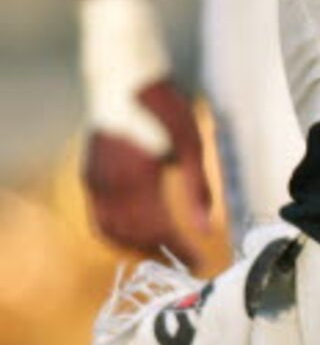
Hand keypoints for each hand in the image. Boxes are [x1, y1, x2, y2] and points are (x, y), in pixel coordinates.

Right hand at [81, 77, 211, 256]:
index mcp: (137, 178)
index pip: (158, 230)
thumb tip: (206, 230)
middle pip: (131, 237)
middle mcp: (109, 184)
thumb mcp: (191, 146)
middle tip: (184, 261)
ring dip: (135, 247)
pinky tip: (139, 231)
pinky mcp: (88, 175)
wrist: (123, 80)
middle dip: (158, 253)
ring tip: (164, 251)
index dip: (179, 251)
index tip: (199, 264)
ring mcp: (94, 180)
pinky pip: (98, 216)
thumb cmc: (163, 107)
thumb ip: (197, 191)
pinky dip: (117, 232)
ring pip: (109, 230)